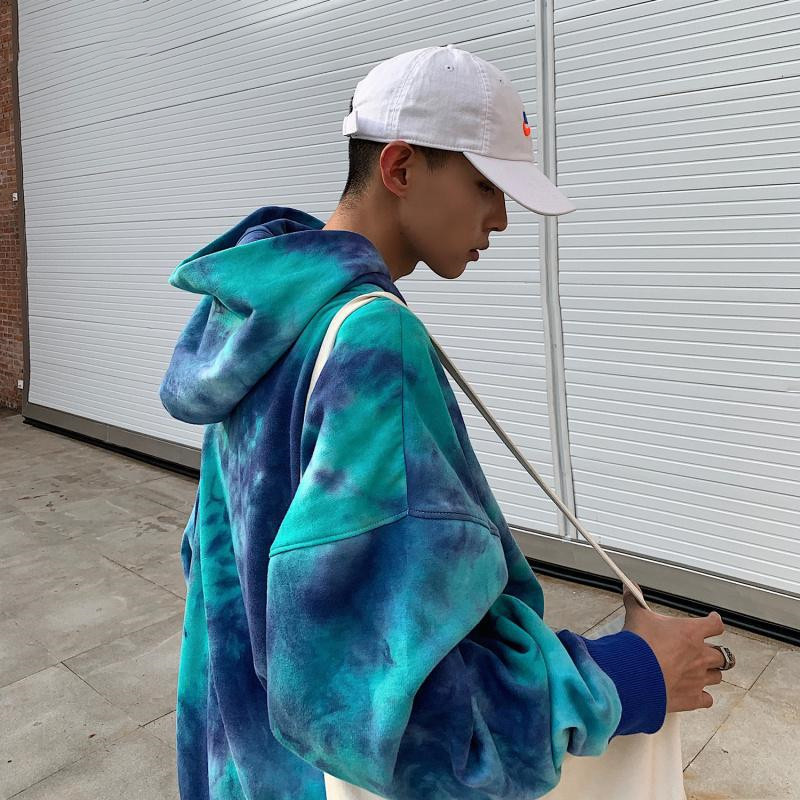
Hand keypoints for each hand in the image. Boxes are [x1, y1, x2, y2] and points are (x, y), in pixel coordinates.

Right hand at [621, 583, 726, 712]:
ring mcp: (698, 678)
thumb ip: (635, 601)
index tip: (713, 620)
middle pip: (722, 655)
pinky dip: (703, 697)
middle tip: (704, 652)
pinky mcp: (692, 698)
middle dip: (714, 653)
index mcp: (691, 633)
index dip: (715, 622)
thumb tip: (629, 587)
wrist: (634, 675)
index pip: (715, 625)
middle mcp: (700, 656)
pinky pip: (707, 699)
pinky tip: (695, 694)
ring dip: (710, 673)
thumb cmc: (640, 646)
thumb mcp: (637, 617)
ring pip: (717, 676)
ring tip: (699, 672)